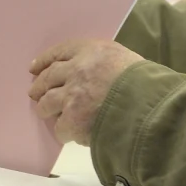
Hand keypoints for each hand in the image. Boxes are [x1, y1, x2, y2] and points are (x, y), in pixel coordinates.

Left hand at [28, 40, 143, 145]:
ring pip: (46, 102)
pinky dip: (64, 132)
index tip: (35, 67)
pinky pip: (59, 127)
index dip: (45, 60)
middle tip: (34, 92)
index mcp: (93, 51)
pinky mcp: (72, 120)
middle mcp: (77, 69)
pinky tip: (70, 134)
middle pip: (48, 77)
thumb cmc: (148, 87)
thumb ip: (107, 64)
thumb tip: (96, 76)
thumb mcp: (129, 61)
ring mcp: (72, 95)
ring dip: (45, 109)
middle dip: (39, 85)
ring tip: (47, 114)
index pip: (61, 51)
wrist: (151, 110)